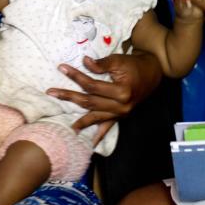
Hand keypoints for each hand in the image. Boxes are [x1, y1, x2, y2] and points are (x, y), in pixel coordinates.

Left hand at [48, 52, 162, 144]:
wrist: (152, 73)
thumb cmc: (135, 65)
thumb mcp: (119, 60)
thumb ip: (102, 64)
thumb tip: (84, 62)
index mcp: (121, 92)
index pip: (92, 86)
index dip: (76, 77)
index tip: (62, 68)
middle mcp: (121, 106)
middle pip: (90, 102)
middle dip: (69, 97)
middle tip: (52, 92)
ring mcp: (121, 113)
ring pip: (95, 116)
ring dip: (80, 121)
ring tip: (66, 125)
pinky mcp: (121, 116)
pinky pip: (108, 128)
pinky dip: (99, 135)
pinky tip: (90, 143)